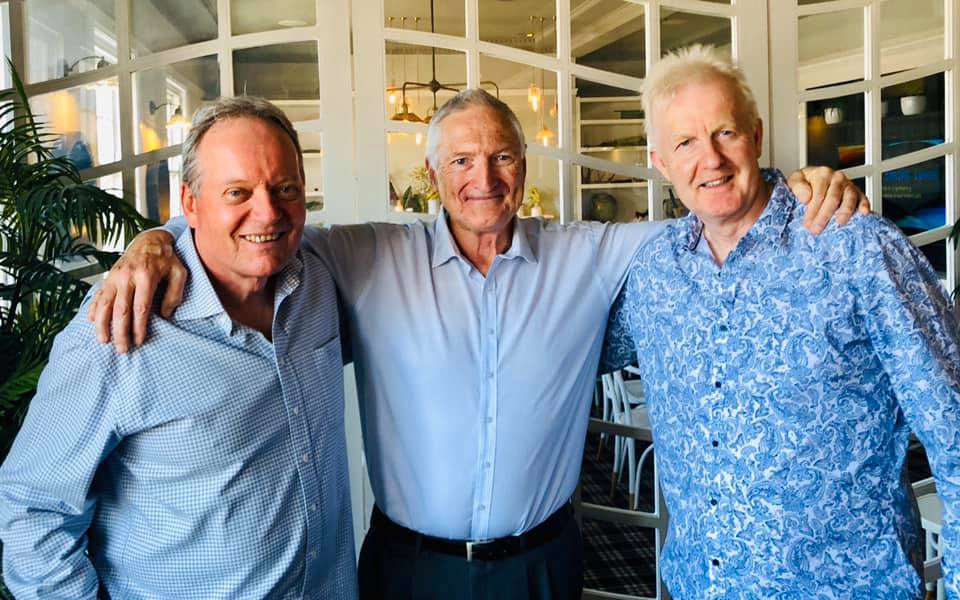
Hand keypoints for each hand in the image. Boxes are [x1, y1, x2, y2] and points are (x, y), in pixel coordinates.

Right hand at [87, 230, 184, 352]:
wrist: (149, 241)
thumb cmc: (167, 260)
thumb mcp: (179, 273)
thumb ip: (175, 294)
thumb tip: (165, 316)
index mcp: (146, 276)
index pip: (140, 308)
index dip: (138, 327)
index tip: (139, 342)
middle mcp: (126, 276)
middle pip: (120, 309)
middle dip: (120, 332)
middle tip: (122, 349)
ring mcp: (114, 276)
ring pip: (104, 303)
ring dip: (102, 324)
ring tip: (103, 341)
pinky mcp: (107, 277)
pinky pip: (98, 295)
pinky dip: (94, 309)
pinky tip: (92, 322)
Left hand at [788, 166, 870, 234]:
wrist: (814, 180)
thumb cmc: (805, 182)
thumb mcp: (795, 180)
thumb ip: (798, 186)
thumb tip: (806, 197)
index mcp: (822, 174)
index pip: (819, 193)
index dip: (813, 209)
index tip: (807, 222)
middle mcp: (837, 178)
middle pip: (833, 198)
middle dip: (824, 215)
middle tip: (817, 229)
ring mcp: (848, 185)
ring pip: (849, 198)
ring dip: (844, 212)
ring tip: (839, 223)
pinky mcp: (857, 193)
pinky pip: (863, 198)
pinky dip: (864, 204)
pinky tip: (863, 212)